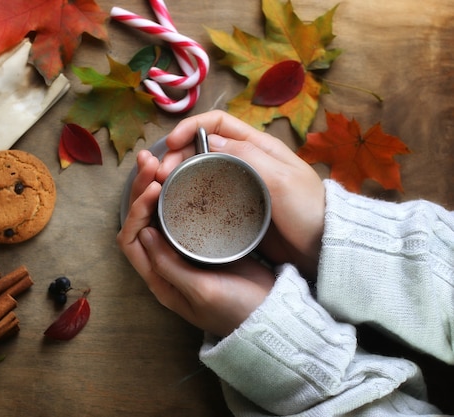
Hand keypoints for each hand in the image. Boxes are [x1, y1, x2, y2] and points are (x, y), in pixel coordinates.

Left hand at [117, 150, 274, 336]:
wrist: (272, 313)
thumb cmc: (237, 309)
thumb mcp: (202, 292)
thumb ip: (170, 266)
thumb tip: (144, 233)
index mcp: (159, 279)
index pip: (131, 240)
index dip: (136, 211)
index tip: (153, 188)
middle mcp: (166, 263)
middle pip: (142, 221)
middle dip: (141, 190)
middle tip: (150, 161)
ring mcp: (184, 250)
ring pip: (159, 213)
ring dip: (156, 186)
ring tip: (161, 159)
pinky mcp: (204, 240)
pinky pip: (182, 212)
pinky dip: (179, 191)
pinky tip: (186, 173)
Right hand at [161, 110, 324, 277]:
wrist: (321, 247)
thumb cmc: (308, 210)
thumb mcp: (282, 179)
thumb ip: (248, 156)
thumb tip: (209, 140)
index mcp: (258, 146)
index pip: (217, 123)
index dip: (190, 127)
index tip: (171, 144)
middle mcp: (245, 161)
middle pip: (202, 146)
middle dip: (177, 153)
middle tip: (160, 173)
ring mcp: (239, 185)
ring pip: (200, 170)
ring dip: (179, 174)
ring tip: (162, 188)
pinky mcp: (235, 207)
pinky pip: (206, 194)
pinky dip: (189, 194)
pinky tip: (178, 205)